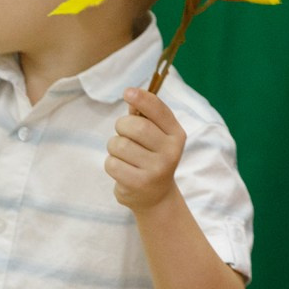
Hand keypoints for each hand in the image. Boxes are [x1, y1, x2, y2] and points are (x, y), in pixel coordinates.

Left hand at [109, 87, 187, 211]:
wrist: (156, 197)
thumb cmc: (151, 157)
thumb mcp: (155, 136)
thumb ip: (144, 116)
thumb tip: (132, 95)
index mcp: (176, 135)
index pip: (159, 110)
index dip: (142, 98)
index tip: (127, 92)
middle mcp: (170, 152)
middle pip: (135, 126)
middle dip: (122, 126)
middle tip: (124, 134)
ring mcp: (156, 169)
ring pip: (119, 145)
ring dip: (114, 147)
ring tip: (124, 156)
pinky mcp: (139, 184)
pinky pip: (112, 163)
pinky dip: (112, 164)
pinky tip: (122, 169)